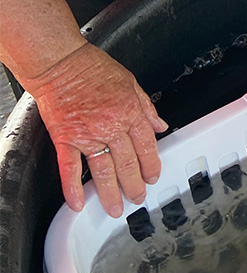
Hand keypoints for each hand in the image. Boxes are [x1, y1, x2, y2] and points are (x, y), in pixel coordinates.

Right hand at [25, 42, 166, 216]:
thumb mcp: (131, 82)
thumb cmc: (92, 68)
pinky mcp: (65, 139)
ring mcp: (87, 135)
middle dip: (135, 185)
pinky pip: (70, 168)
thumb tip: (160, 125)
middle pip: (128, 163)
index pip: (147, 146)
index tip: (153, 176)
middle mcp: (111, 126)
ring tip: (115, 208)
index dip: (152, 164)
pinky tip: (78, 203)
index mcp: (130, 112)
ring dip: (110, 193)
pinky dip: (73, 188)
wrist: (61, 63)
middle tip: (138, 198)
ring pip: (104, 171)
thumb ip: (147, 108)